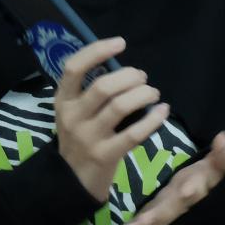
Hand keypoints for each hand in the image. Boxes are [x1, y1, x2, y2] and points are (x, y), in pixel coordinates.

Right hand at [54, 36, 168, 203]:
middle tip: (142, 78)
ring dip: (142, 94)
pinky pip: (134, 133)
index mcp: (63, 100)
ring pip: (120, 107)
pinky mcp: (105, 155)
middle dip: (129, 77)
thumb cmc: (78, 139)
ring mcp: (88, 137)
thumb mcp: (73, 112)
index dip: (98, 51)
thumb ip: (89, 91)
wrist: (70, 181)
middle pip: (103, 87)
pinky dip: (153, 119)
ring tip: (153, 93)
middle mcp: (73, 116)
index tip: (120, 43)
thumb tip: (121, 68)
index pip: (74, 68)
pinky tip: (162, 111)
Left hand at [89, 130, 224, 224]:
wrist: (197, 194)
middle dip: (152, 220)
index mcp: (191, 191)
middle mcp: (173, 208)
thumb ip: (222, 155)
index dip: (193, 190)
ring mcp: (158, 216)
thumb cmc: (204, 177)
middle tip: (140, 224)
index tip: (189, 190)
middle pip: (164, 216)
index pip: (195, 190)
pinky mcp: (145, 220)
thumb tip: (224, 138)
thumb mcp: (216, 165)